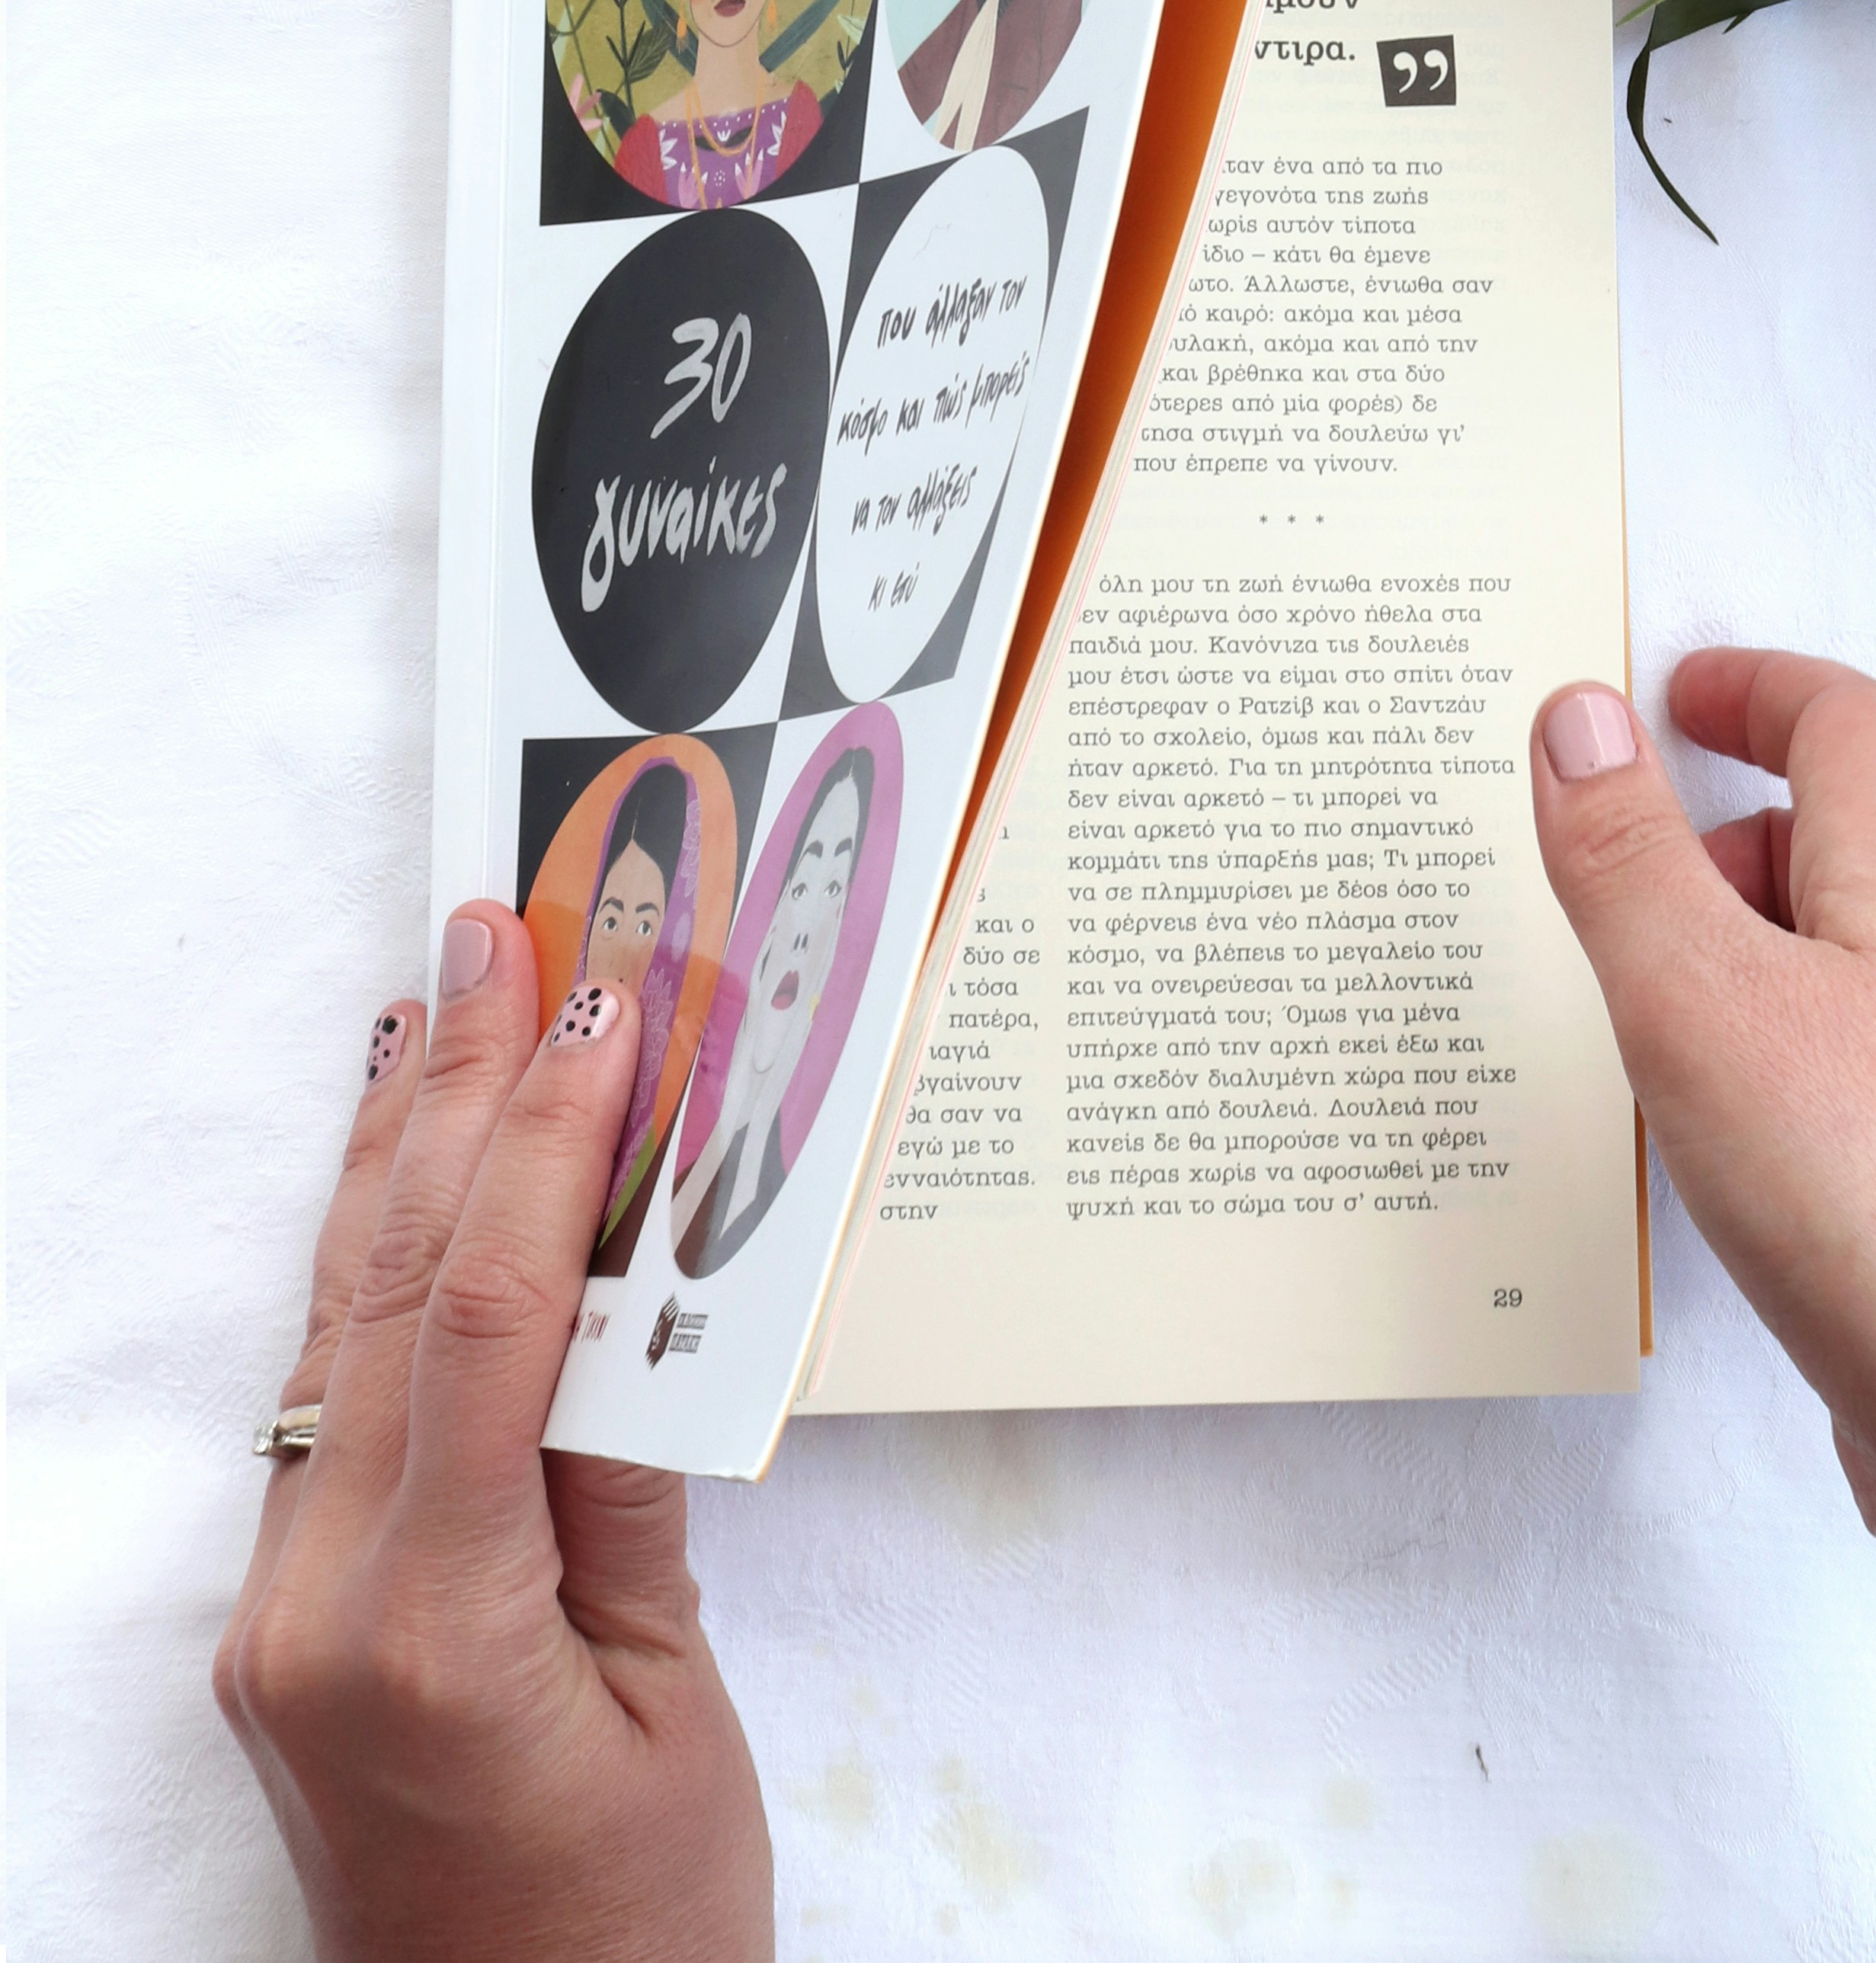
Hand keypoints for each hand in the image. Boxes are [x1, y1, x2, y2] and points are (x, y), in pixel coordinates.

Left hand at [216, 908, 771, 1962]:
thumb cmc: (636, 1939)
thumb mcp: (676, 1704)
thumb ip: (633, 1488)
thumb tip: (638, 1280)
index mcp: (433, 1638)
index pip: (486, 1322)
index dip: (547, 1145)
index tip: (600, 1001)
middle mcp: (318, 1614)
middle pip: (390, 1294)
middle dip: (455, 1096)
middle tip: (497, 930)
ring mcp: (283, 1618)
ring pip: (340, 1329)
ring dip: (400, 1154)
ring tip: (437, 999)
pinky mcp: (291, 1625)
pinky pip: (334, 1403)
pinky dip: (379, 1266)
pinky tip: (403, 1177)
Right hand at [1531, 647, 1875, 1600]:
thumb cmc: (1875, 1195)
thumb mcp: (1700, 999)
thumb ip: (1626, 858)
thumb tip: (1583, 713)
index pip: (1850, 722)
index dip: (1757, 688)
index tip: (1667, 698)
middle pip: (1867, 834)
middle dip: (1742, 830)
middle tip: (1630, 879)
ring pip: (1861, 965)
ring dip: (1754, 958)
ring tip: (1642, 1021)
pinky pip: (1856, 1077)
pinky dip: (1775, 1066)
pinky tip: (1709, 1151)